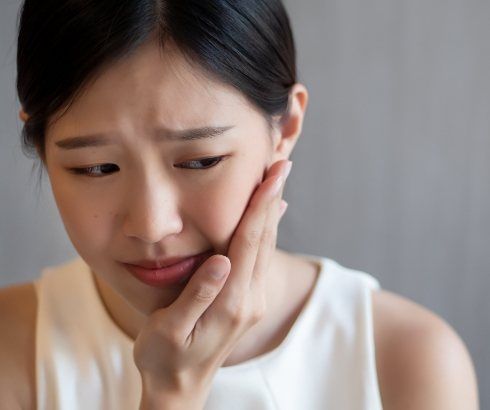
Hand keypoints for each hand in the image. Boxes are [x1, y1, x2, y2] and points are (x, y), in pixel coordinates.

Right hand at [134, 159, 291, 407]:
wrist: (180, 387)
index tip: (273, 176)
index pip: (248, 243)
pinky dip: (266, 230)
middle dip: (273, 199)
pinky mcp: (248, 300)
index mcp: (230, 302)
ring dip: (272, 210)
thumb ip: (197, 296)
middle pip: (264, 239)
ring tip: (278, 180)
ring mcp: (252, 301)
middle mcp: (249, 299)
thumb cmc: (165, 358)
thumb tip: (221, 261)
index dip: (261, 206)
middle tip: (282, 164)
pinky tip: (270, 215)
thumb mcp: (170, 331)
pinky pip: (261, 257)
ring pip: (266, 246)